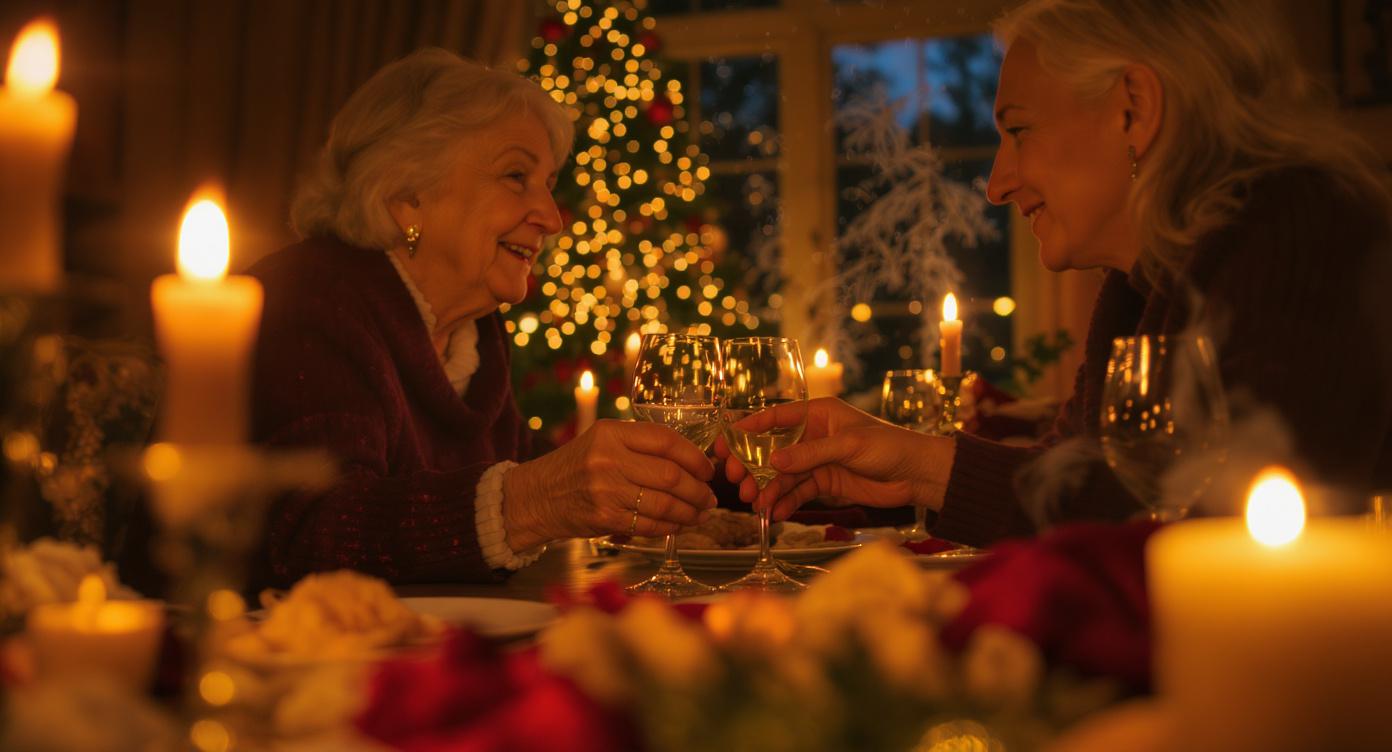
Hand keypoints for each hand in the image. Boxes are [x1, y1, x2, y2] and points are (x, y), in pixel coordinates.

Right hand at [502, 419, 716, 549]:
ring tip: (701, 513)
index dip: (695, 456)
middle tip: (710, 496)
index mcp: (610, 433)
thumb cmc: (575, 467)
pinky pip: (649, 524)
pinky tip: (680, 525)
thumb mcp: (601, 442)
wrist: (536, 497)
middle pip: (670, 474)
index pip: (665, 440)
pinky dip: (670, 527)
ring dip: (690, 511)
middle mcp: (608, 459)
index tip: (707, 469)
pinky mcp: (605, 519)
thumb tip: (692, 461)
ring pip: (664, 503)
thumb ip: (639, 445)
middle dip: (698, 489)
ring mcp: (606, 491)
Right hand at [714, 398, 952, 520]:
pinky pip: (798, 493)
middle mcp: (813, 435)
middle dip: (753, 466)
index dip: (750, 428)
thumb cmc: (888, 447)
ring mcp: (817, 461)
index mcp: (818, 414)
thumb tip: (773, 460)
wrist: (916, 475)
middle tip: (738, 481)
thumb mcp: (849, 445)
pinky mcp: (824, 484)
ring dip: (767, 488)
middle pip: (773, 449)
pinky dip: (785, 503)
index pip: (776, 417)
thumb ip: (811, 453)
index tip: (727, 441)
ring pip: (783, 475)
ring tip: (755, 504)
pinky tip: (774, 513)